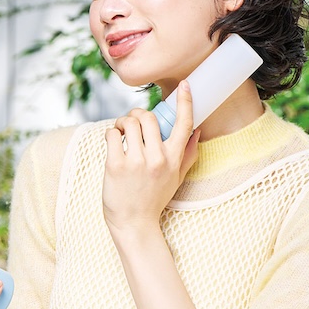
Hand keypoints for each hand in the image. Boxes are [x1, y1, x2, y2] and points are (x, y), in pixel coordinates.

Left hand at [103, 81, 199, 237]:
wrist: (133, 223)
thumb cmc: (154, 199)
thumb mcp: (177, 178)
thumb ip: (188, 155)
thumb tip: (197, 132)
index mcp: (174, 159)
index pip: (184, 124)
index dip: (185, 102)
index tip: (185, 85)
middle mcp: (157, 159)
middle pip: (149, 117)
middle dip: (137, 114)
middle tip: (132, 122)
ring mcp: (136, 162)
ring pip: (129, 122)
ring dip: (122, 122)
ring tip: (121, 132)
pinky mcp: (116, 165)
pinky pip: (112, 134)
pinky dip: (111, 133)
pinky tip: (113, 142)